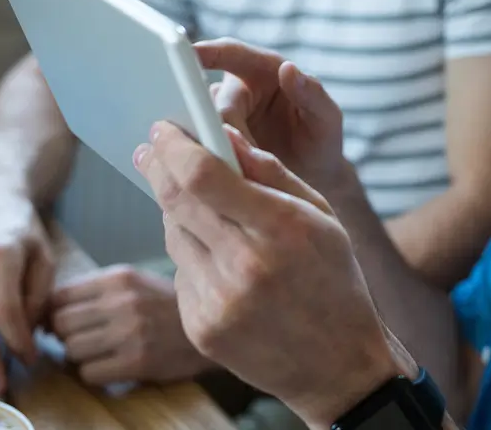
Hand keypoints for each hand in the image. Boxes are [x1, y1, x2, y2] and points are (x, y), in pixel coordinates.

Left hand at [47, 264, 213, 385]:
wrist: (211, 324)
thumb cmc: (166, 304)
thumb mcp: (135, 282)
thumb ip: (96, 290)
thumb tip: (49, 311)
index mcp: (118, 278)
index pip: (60, 295)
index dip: (52, 313)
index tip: (60, 323)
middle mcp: (122, 302)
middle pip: (60, 323)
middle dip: (64, 336)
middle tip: (80, 340)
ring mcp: (129, 332)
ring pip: (71, 350)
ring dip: (79, 357)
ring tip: (98, 354)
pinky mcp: (137, 362)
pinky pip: (89, 374)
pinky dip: (94, 374)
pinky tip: (110, 367)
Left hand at [135, 121, 400, 429]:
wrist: (337, 363)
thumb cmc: (332, 277)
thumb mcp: (319, 214)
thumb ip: (270, 171)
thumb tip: (223, 135)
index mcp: (279, 228)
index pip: (203, 175)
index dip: (176, 145)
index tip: (165, 128)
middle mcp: (244, 265)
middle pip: (174, 199)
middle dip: (159, 165)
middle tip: (154, 148)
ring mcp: (218, 301)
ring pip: (172, 233)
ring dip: (176, 209)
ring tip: (201, 206)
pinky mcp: (201, 327)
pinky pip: (180, 271)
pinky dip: (191, 252)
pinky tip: (217, 256)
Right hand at [195, 39, 347, 192]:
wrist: (313, 179)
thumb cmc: (321, 140)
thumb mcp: (327, 118)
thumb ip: (312, 93)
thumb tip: (288, 68)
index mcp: (264, 70)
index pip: (232, 53)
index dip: (210, 52)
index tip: (191, 53)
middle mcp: (237, 89)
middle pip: (214, 100)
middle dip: (221, 124)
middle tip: (237, 150)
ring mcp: (222, 116)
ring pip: (203, 124)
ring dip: (217, 146)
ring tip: (242, 168)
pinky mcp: (213, 141)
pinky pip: (201, 146)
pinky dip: (212, 160)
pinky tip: (227, 175)